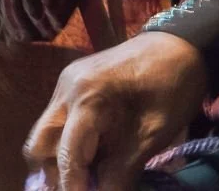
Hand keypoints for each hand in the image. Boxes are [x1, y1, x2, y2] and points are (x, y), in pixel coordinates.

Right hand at [24, 32, 208, 190]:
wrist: (180, 43)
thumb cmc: (172, 88)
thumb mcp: (152, 135)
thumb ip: (123, 170)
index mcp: (87, 98)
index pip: (66, 154)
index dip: (72, 186)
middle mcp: (66, 89)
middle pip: (38, 143)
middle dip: (54, 172)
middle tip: (82, 188)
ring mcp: (65, 83)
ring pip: (45, 132)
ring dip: (60, 158)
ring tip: (89, 175)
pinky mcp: (72, 82)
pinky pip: (59, 119)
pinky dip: (69, 142)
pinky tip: (94, 153)